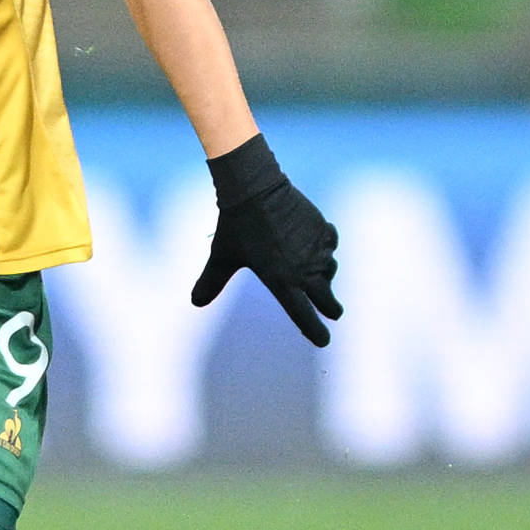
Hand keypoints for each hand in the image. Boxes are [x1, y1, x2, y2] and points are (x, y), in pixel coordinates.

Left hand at [190, 133, 340, 345]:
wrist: (255, 188)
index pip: (302, 315)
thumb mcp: (222, 256)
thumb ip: (211, 282)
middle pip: (327, 300)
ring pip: (330, 270)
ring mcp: (317, 250)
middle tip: (334, 312)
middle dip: (331, 309)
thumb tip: (195, 302)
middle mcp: (304, 270)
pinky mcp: (323, 231)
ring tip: (316, 271)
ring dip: (325, 275)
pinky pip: (331, 246)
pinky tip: (316, 244)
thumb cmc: (236, 225)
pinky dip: (326, 248)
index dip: (314, 331)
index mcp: (281, 281)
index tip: (324, 341)